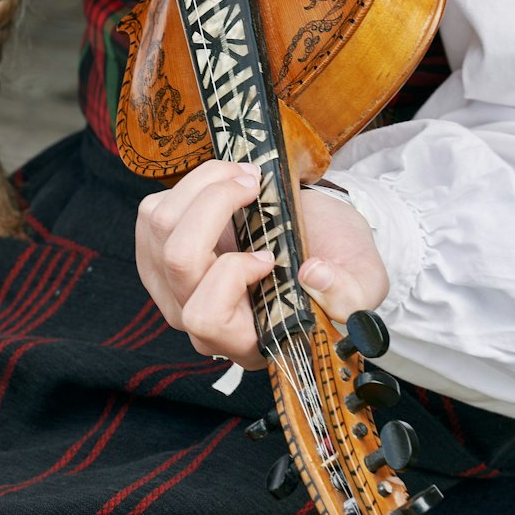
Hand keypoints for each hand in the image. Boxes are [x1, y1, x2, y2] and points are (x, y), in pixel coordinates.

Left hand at [134, 159, 389, 367]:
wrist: (322, 234)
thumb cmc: (339, 261)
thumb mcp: (363, 282)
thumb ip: (350, 295)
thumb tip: (313, 275)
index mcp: (246, 339)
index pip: (207, 318)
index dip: (233, 276)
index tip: (271, 254)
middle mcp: (199, 320)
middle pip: (177, 261)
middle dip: (214, 207)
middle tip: (254, 182)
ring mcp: (172, 286)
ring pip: (158, 228)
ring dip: (201, 188)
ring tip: (244, 175)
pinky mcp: (157, 251)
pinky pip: (151, 212)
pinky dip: (188, 186)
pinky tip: (224, 184)